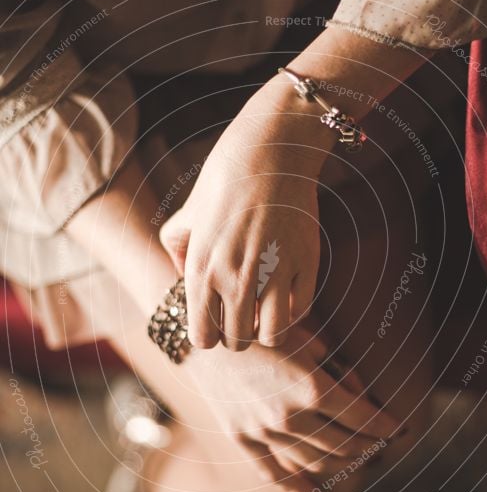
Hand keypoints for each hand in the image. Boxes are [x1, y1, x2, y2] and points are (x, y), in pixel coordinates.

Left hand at [160, 79, 333, 350]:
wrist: (271, 149)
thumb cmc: (225, 178)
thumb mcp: (188, 212)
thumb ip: (176, 249)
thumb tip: (182, 278)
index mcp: (201, 270)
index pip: (203, 338)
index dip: (210, 334)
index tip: (217, 319)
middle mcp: (235, 278)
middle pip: (237, 342)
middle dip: (238, 334)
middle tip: (242, 314)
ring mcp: (274, 273)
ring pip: (272, 336)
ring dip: (267, 330)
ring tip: (266, 310)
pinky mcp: (306, 264)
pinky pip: (301, 311)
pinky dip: (293, 310)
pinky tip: (286, 292)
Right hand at [182, 324, 401, 491]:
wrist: (206, 333)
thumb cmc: (262, 327)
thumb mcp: (307, 336)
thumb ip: (337, 367)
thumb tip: (358, 393)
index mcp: (311, 387)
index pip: (362, 417)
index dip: (386, 425)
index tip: (400, 428)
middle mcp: (289, 415)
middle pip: (344, 444)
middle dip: (370, 446)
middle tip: (382, 444)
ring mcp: (264, 432)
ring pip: (316, 462)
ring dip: (343, 464)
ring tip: (357, 460)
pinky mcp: (242, 440)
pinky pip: (276, 474)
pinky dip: (301, 490)